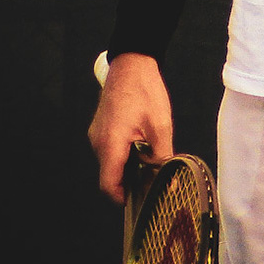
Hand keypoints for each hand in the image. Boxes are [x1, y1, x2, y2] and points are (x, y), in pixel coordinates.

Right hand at [88, 52, 173, 204]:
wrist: (131, 62)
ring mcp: (96, 133)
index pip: (108, 185)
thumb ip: (162, 156)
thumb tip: (167, 180)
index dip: (122, 198)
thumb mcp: (160, 126)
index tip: (140, 201)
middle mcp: (98, 142)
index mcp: (110, 144)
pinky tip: (140, 144)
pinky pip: (109, 149)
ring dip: (127, 165)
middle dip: (129, 181)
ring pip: (110, 162)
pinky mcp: (100, 127)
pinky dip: (123, 153)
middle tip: (152, 179)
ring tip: (149, 157)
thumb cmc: (145, 90)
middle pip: (110, 175)